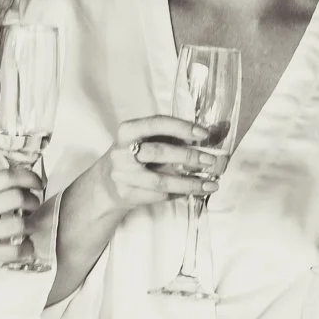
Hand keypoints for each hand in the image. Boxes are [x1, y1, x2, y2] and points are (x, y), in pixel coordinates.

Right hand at [0, 166, 44, 283]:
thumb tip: (23, 184)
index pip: (6, 176)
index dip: (29, 178)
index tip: (39, 184)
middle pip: (17, 197)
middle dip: (33, 202)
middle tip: (33, 208)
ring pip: (19, 224)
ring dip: (32, 226)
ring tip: (29, 228)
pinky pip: (14, 251)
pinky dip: (27, 249)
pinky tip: (25, 248)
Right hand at [63, 115, 216, 226]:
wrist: (106, 183)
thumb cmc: (134, 154)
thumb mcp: (144, 139)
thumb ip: (170, 135)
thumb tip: (209, 135)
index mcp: (127, 131)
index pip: (156, 123)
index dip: (181, 127)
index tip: (204, 134)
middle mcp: (122, 153)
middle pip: (159, 152)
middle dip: (189, 156)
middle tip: (211, 160)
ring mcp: (124, 176)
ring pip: (162, 181)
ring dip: (190, 183)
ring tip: (212, 184)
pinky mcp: (129, 195)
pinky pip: (160, 195)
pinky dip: (181, 193)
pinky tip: (196, 191)